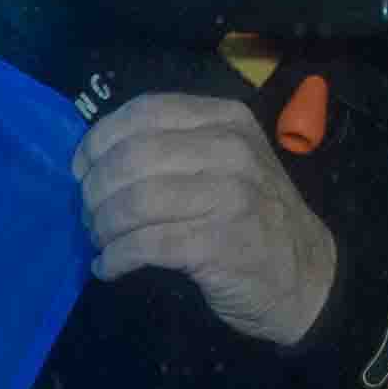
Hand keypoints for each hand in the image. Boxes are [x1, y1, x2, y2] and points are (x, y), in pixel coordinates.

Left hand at [79, 90, 342, 351]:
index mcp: (226, 119)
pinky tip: (109, 267)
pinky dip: (115, 258)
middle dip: (94, 192)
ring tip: (101, 242)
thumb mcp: (225, 163)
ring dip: (102, 227)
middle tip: (90, 217)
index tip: (81, 170)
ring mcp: (229, 196)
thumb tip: (92, 158)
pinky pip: (145, 245)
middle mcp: (230, 149)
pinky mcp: (219, 243)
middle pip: (130, 158)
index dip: (99, 140)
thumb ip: (173, 148)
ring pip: (133, 202)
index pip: (143, 111)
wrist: (306, 277)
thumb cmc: (252, 218)